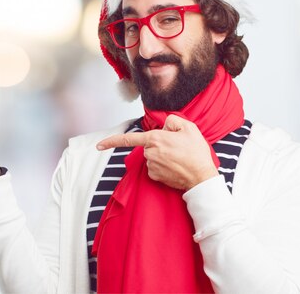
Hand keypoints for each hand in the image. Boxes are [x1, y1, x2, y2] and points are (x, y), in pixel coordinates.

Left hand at [96, 115, 217, 189]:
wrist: (201, 177)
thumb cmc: (196, 153)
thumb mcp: (189, 128)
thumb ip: (172, 121)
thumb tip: (164, 127)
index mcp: (155, 139)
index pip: (128, 139)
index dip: (111, 141)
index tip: (98, 145)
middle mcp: (150, 153)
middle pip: (148, 145)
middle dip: (159, 144)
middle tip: (178, 147)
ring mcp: (151, 166)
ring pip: (152, 156)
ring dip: (162, 155)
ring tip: (179, 157)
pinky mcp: (155, 176)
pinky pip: (155, 167)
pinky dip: (163, 166)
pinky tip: (175, 166)